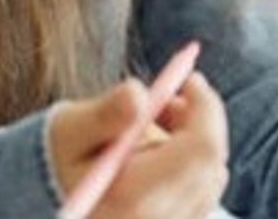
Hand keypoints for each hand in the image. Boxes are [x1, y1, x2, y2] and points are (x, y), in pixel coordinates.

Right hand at [50, 74, 229, 218]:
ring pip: (214, 172)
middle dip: (199, 119)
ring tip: (156, 121)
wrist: (63, 192)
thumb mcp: (72, 129)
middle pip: (212, 163)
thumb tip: (138, 95)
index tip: (190, 80)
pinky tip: (161, 147)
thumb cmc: (66, 156)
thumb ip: (105, 114)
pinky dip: (194, 158)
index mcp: (133, 197)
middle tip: (170, 96)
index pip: (200, 153)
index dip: (206, 110)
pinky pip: (208, 186)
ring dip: (195, 136)